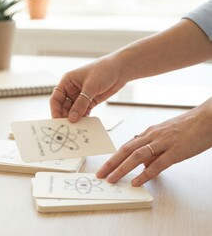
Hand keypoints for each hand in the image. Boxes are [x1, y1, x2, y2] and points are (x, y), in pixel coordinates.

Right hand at [50, 57, 126, 121]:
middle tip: (67, 127)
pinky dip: (83, 118)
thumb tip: (72, 118)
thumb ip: (81, 103)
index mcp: (67, 82)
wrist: (121, 69)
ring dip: (74, 118)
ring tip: (76, 127)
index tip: (57, 120)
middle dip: (65, 116)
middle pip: (63, 107)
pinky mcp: (90, 101)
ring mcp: (81, 96)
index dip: (55, 110)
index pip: (56, 98)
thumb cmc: (104, 70)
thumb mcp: (91, 87)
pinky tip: (85, 123)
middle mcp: (72, 89)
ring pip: (73, 111)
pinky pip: (83, 112)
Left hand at [96, 98, 211, 185]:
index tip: (104, 167)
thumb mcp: (166, 136)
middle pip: (126, 150)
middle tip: (100, 175)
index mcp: (149, 133)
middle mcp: (152, 136)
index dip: (113, 157)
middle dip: (111, 163)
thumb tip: (143, 165)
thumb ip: (154, 150)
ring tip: (112, 179)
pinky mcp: (176, 151)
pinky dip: (145, 174)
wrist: (209, 118)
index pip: (126, 146)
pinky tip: (136, 181)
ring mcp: (163, 143)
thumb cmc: (189, 127)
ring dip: (122, 168)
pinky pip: (158, 164)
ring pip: (137, 156)